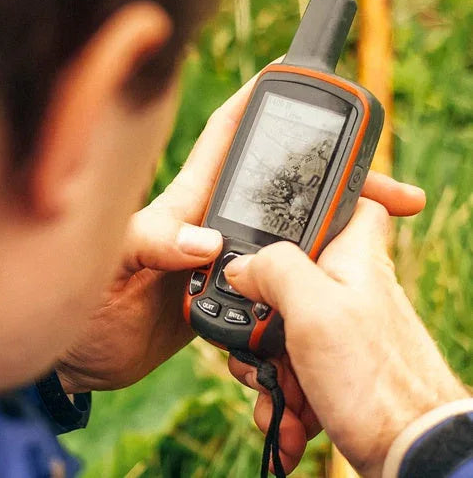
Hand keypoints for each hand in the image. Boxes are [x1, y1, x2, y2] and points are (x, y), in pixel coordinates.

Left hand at [56, 63, 427, 393]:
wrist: (77, 362)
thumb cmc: (78, 306)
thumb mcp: (108, 263)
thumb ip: (151, 245)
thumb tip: (207, 243)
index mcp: (180, 204)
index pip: (224, 139)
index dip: (257, 103)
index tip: (295, 79)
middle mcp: (205, 226)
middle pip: (276, 188)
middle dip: (332, 177)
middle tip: (390, 188)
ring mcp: (218, 263)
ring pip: (286, 234)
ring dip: (332, 229)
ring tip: (385, 226)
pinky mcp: (226, 300)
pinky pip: (280, 283)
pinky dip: (312, 280)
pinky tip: (343, 283)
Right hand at [225, 198, 469, 476]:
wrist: (411, 455)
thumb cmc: (374, 381)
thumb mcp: (315, 310)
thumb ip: (275, 269)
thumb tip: (240, 265)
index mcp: (351, 260)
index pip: (349, 202)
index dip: (317, 199)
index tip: (277, 214)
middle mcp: (345, 291)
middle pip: (281, 280)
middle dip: (256, 319)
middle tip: (260, 341)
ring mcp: (337, 334)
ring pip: (276, 334)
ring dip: (265, 371)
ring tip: (280, 395)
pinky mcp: (331, 374)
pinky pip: (288, 376)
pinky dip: (282, 401)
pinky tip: (289, 421)